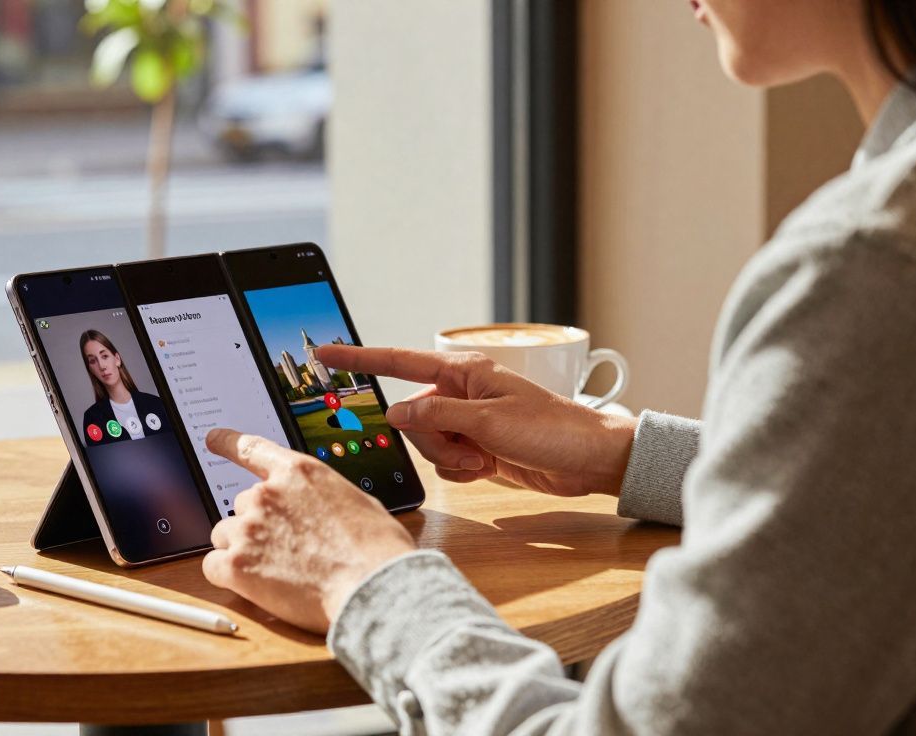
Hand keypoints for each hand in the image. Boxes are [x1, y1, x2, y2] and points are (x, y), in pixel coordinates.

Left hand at [201, 429, 416, 633]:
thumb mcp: (356, 502)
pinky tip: (253, 586)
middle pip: (241, 504)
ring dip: (241, 549)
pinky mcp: (237, 565)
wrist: (373, 585)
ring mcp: (249, 528)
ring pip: (224, 534)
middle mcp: (267, 495)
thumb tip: (318, 509)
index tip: (213, 438)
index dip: (228, 442)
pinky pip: (212, 566)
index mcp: (298, 473)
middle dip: (256, 524)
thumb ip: (321, 498)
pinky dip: (227, 575)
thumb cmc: (376, 550)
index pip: (252, 449)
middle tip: (283, 548)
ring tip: (274, 569)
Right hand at [315, 344, 637, 496]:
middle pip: (412, 417)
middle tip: (471, 448)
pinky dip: (462, 470)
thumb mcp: (489, 422)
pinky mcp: (477, 447)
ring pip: (427, 443)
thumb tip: (396, 414)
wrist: (591, 461)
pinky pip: (446, 461)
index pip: (399, 362)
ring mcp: (468, 422)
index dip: (359, 359)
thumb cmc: (553, 430)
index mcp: (463, 372)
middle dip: (433, 441)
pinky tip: (490, 467)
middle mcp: (462, 393)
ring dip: (452, 459)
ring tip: (487, 458)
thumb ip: (437, 416)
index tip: (325, 353)